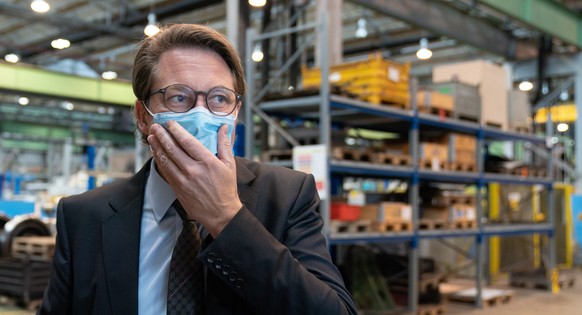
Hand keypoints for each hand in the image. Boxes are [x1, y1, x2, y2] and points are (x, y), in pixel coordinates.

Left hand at [147, 121, 241, 236]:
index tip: (170, 123)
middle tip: (155, 127)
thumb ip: (225, 144)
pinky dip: (159, 161)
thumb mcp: (230, 165)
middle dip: (162, 136)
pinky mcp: (178, 189)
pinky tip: (156, 154)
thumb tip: (223, 128)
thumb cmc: (227, 189)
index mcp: (207, 162)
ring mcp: (183, 180)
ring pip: (165, 160)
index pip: (187, 141)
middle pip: (172, 149)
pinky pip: (165, 172)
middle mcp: (193, 170)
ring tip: (151, 137)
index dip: (176, 130)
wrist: (221, 214)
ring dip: (156, 147)